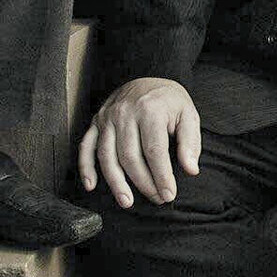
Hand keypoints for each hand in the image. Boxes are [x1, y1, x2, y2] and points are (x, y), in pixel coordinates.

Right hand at [78, 77, 200, 208]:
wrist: (147, 75)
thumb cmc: (169, 100)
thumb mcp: (188, 115)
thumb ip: (190, 142)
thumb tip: (191, 169)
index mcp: (150, 110)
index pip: (154, 151)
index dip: (161, 176)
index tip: (169, 194)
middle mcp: (124, 113)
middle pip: (130, 156)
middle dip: (143, 183)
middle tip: (156, 199)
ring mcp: (107, 117)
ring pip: (107, 155)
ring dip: (116, 182)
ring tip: (127, 201)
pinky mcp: (96, 121)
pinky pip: (86, 146)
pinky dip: (86, 167)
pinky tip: (91, 185)